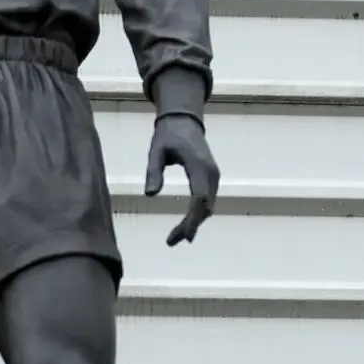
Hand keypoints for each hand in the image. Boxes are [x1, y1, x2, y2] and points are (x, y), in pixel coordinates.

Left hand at [145, 116, 219, 246]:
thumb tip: (150, 195)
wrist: (185, 121)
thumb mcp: (155, 151)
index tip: (181, 235)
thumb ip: (153, 171)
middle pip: (205, 207)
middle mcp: (211, 173)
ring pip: (208, 207)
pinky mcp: (211, 178)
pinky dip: (197, 216)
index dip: (192, 219)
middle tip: (171, 242)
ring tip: (174, 239)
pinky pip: (207, 201)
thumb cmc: (168, 135)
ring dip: (194, 224)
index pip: (199, 198)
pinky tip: (185, 227)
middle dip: (191, 226)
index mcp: (198, 165)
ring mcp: (213, 176)